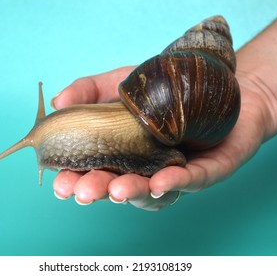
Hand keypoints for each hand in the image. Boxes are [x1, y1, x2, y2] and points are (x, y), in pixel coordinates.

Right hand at [50, 66, 271, 210]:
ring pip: (151, 190)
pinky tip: (159, 183)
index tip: (60, 183)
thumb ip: (88, 90)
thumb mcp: (120, 82)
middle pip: (118, 185)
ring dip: (132, 191)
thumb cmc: (166, 88)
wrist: (219, 83)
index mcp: (122, 152)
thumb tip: (58, 103)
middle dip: (98, 191)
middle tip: (81, 193)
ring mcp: (174, 170)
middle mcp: (145, 167)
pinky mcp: (206, 170)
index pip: (94, 170)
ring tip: (114, 191)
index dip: (77, 179)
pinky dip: (174, 181)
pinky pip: (191, 180)